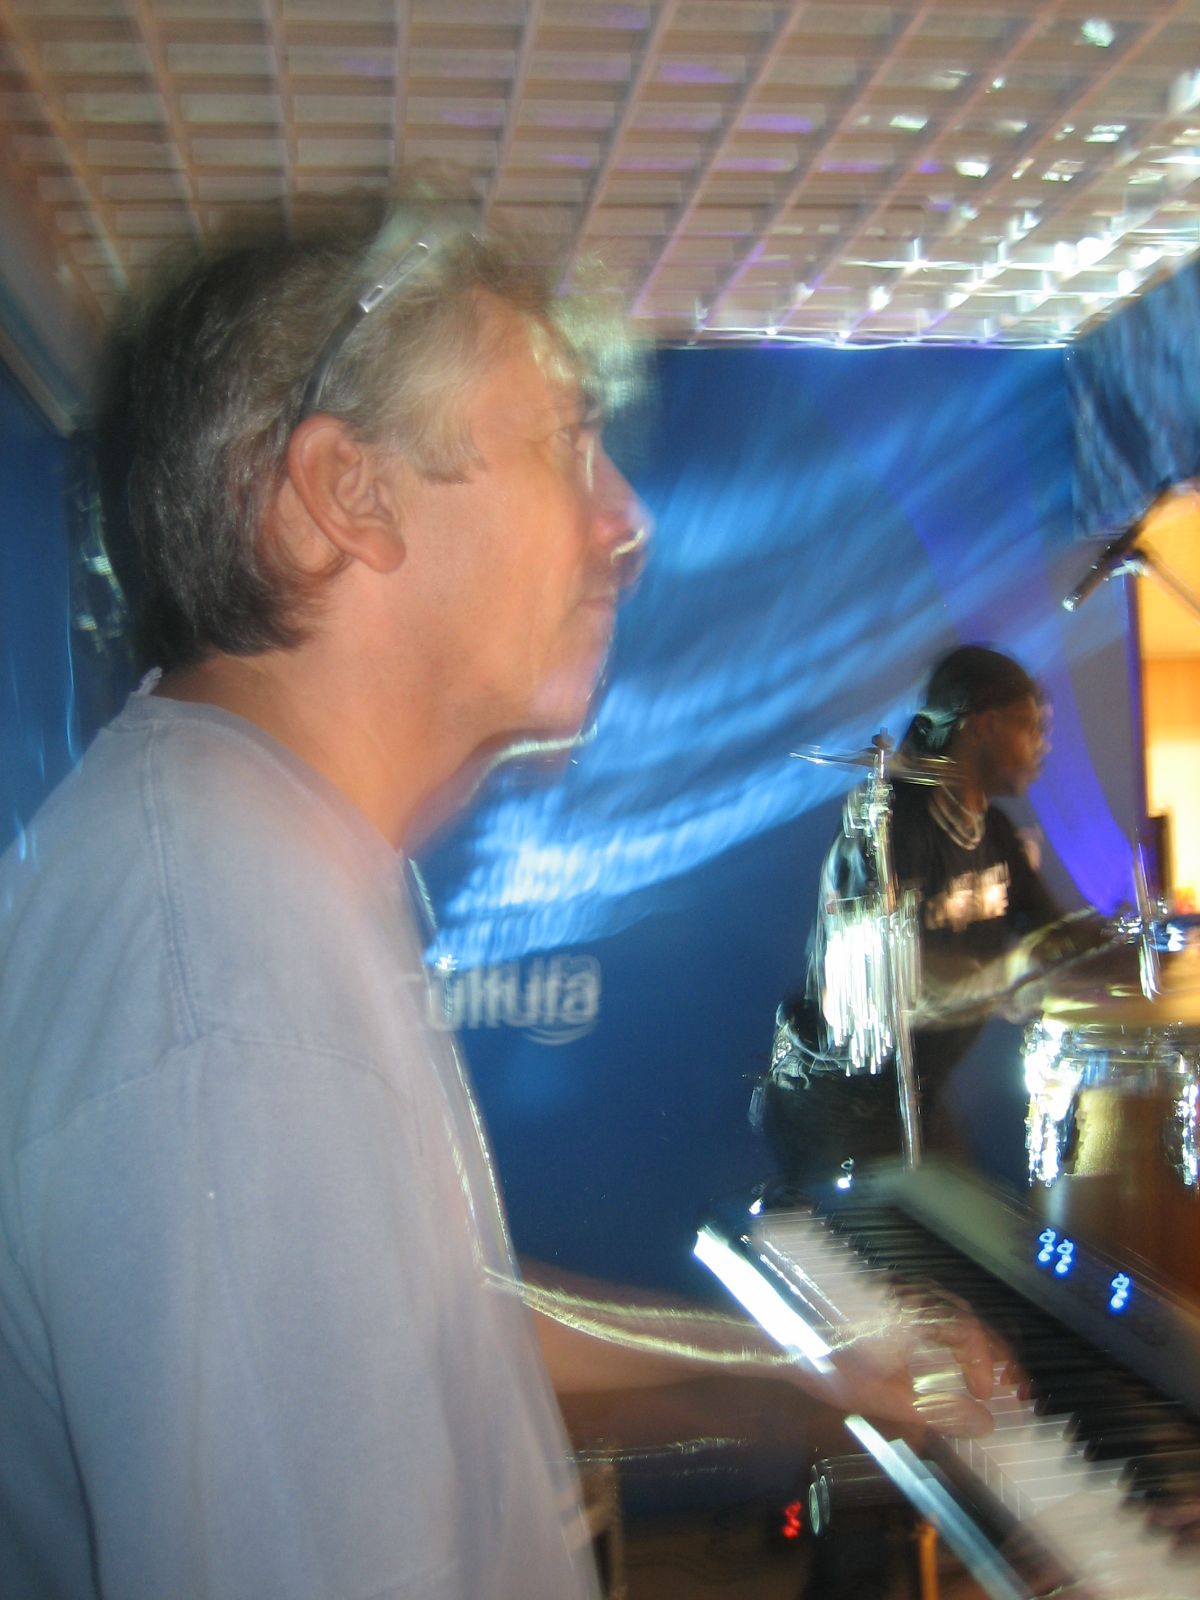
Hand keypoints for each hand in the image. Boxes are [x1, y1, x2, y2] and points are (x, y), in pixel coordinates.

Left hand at [820, 1286, 997, 1443]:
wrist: (787, 1342)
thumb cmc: (833, 1370)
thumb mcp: (887, 1399)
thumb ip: (939, 1413)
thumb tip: (984, 1422)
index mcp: (913, 1316)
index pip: (968, 1331)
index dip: (985, 1364)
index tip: (985, 1394)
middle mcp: (907, 1294)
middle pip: (963, 1313)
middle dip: (986, 1348)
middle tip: (996, 1383)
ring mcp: (894, 1288)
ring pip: (946, 1304)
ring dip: (967, 1336)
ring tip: (977, 1368)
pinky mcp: (882, 1292)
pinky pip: (926, 1301)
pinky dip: (945, 1324)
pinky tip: (944, 1348)